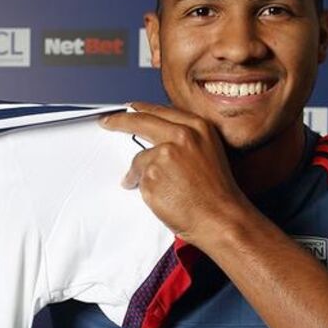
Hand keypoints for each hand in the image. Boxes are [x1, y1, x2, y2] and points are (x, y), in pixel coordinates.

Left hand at [100, 102, 252, 244]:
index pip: (160, 111)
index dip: (141, 109)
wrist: (220, 218)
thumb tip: (158, 137)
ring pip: (140, 159)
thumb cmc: (217, 192)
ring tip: (161, 189)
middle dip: (119, 120)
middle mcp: (181, 135)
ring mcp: (164, 154)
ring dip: (140, 173)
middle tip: (106, 122)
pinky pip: (138, 180)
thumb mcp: (208, 152)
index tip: (128, 109)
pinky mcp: (151, 175)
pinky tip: (162, 197)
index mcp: (197, 127)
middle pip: (140, 121)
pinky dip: (143, 189)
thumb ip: (184, 139)